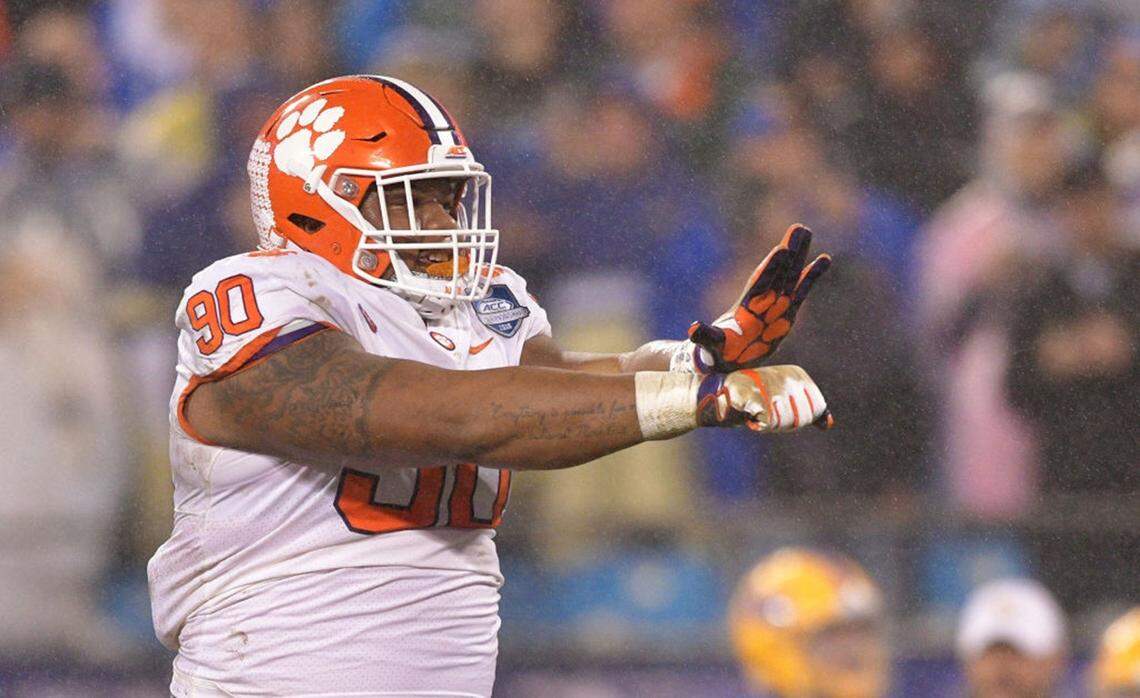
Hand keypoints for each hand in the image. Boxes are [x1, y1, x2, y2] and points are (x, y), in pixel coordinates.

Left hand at [686, 225, 829, 372]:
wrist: (727, 357)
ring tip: (807, 231)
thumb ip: (706, 336)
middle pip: (778, 271)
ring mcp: (776, 303)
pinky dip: (812, 275)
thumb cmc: (717, 350)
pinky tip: (824, 258)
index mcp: (746, 304)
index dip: (771, 267)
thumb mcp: (711, 343)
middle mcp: (763, 299)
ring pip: (791, 275)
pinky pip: (802, 291)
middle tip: (799, 228)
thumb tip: (693, 330)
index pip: (761, 282)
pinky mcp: (788, 312)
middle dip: (789, 251)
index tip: (781, 249)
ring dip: (800, 255)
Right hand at [697, 365, 833, 432]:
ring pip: (786, 422)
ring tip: (755, 409)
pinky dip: (756, 424)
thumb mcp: (784, 403)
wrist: (717, 395)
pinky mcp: (756, 396)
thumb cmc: (751, 400)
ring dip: (769, 424)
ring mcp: (771, 385)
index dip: (797, 418)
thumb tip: (829, 424)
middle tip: (765, 411)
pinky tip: (746, 412)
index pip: (816, 410)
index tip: (776, 408)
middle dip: (783, 423)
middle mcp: (786, 376)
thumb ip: (808, 412)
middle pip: (802, 418)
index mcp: (796, 375)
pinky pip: (768, 424)